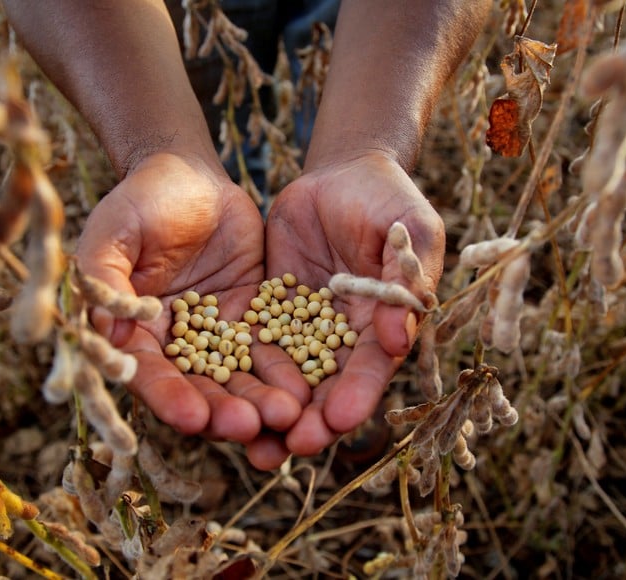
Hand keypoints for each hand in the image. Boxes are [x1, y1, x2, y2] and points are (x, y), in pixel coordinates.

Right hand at [76, 153, 302, 468]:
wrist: (190, 175)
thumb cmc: (140, 201)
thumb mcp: (113, 236)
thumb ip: (105, 282)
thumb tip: (110, 336)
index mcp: (132, 335)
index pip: (149, 376)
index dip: (170, 398)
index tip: (193, 419)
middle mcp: (174, 346)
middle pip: (199, 389)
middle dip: (223, 411)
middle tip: (250, 427)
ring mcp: (216, 336)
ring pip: (238, 378)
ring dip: (259, 401)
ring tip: (286, 415)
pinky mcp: (251, 320)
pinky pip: (269, 350)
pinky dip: (285, 371)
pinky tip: (306, 388)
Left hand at [265, 152, 444, 455]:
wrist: (341, 175)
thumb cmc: (387, 201)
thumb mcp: (409, 231)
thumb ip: (406, 277)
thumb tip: (398, 338)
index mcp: (382, 326)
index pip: (369, 369)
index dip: (356, 395)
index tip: (339, 420)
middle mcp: (341, 339)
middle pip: (325, 389)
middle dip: (309, 420)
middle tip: (288, 447)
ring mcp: (300, 328)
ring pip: (284, 378)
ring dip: (270, 412)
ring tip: (253, 447)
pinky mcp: (266, 311)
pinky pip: (249, 345)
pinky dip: (236, 372)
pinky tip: (216, 396)